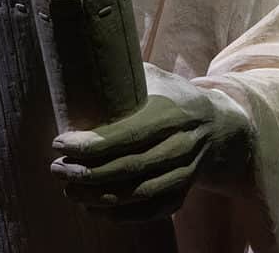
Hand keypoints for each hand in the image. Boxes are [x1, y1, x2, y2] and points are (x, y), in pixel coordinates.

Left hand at [50, 62, 252, 221]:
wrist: (221, 126)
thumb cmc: (173, 97)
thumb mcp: (157, 78)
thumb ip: (124, 75)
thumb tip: (78, 63)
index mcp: (172, 111)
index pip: (129, 133)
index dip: (93, 143)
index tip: (60, 142)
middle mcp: (183, 143)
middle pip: (131, 166)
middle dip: (88, 172)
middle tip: (57, 168)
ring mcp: (187, 171)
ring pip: (141, 193)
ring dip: (100, 197)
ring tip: (69, 189)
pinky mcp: (185, 191)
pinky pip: (153, 209)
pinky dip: (122, 215)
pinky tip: (93, 208)